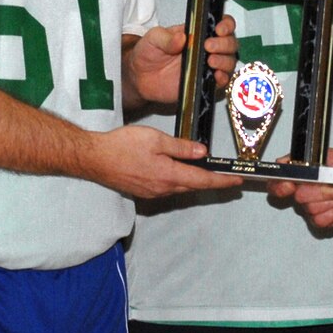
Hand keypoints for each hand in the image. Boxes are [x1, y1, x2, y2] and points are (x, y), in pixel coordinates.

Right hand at [87, 125, 243, 200]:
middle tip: (228, 179)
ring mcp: (152, 192)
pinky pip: (168, 188)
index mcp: (169, 175)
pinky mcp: (143, 191)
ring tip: (207, 175)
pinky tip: (180, 175)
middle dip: (212, 183)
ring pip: (180, 188)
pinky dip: (179, 182)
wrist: (95, 158)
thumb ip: (181, 147)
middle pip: (194, 186)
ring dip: (195, 182)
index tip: (237, 181)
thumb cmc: (122, 145)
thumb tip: (202, 152)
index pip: (203, 180)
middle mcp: (163, 188)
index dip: (222, 181)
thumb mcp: (156, 140)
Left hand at [124, 17, 238, 108]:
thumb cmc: (148, 52)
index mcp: (198, 33)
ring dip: (225, 60)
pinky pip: (222, 81)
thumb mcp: (153, 38)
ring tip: (210, 61)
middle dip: (224, 44)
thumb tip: (182, 38)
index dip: (226, 25)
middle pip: (230, 43)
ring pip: (229, 61)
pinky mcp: (204, 82)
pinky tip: (215, 76)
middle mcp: (207, 48)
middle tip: (209, 46)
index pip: (222, 24)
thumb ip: (166, 37)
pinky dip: (223, 78)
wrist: (140, 76)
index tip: (218, 30)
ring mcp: (207, 65)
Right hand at [268, 147, 332, 227]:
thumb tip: (282, 163)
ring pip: (312, 208)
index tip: (291, 185)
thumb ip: (303, 159)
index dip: (279, 187)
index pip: (275, 185)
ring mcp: (309, 208)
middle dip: (321, 190)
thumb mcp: (325, 154)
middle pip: (299, 197)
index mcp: (296, 176)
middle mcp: (298, 193)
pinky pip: (321, 220)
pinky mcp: (320, 220)